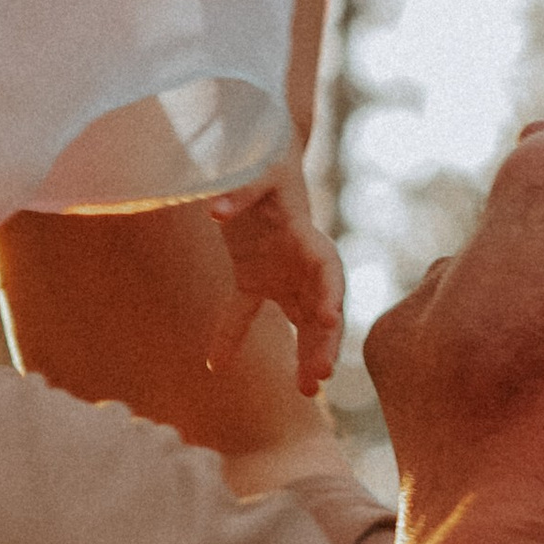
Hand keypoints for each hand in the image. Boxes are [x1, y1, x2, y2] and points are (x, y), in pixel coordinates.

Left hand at [208, 154, 344, 395]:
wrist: (256, 153)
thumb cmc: (262, 158)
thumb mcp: (256, 169)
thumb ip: (238, 192)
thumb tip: (214, 213)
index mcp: (308, 236)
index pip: (328, 270)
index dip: (329, 294)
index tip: (327, 319)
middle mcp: (302, 261)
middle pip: (322, 307)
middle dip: (325, 342)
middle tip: (320, 376)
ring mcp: (282, 273)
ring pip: (300, 322)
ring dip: (306, 354)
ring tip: (307, 390)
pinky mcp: (256, 277)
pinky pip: (246, 312)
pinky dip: (231, 336)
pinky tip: (216, 365)